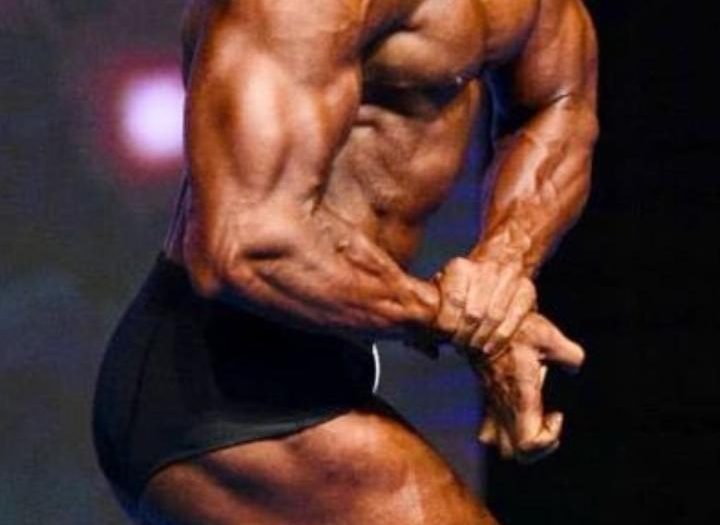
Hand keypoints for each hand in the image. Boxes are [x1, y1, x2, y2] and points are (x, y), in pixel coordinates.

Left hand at [433, 256, 535, 353]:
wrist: (494, 270)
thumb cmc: (459, 290)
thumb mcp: (440, 293)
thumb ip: (430, 314)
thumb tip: (421, 345)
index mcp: (460, 266)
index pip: (454, 300)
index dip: (447, 325)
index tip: (443, 338)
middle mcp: (486, 268)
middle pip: (474, 313)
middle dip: (465, 336)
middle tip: (459, 347)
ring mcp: (509, 277)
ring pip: (494, 318)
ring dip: (481, 340)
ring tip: (472, 350)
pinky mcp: (526, 289)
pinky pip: (513, 321)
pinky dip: (499, 340)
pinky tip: (488, 350)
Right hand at [470, 313, 584, 462]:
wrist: (482, 323)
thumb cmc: (514, 331)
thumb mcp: (551, 338)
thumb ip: (571, 356)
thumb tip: (574, 368)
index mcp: (520, 397)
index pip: (528, 443)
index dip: (549, 438)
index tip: (557, 414)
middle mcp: (504, 407)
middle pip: (514, 454)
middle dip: (537, 445)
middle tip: (548, 422)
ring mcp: (492, 406)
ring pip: (498, 446)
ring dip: (519, 440)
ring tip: (534, 420)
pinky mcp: (487, 400)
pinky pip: (489, 431)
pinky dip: (505, 431)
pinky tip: (519, 412)